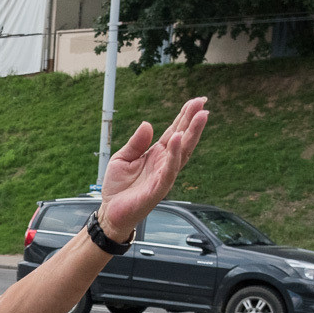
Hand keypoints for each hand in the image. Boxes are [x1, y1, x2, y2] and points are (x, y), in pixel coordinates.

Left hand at [97, 98, 209, 240]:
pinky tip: (178, 139)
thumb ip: (136, 142)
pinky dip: (175, 154)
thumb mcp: (122, 157)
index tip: (196, 101)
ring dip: (192, 134)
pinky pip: (169, 170)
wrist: (109, 211)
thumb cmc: (118, 187)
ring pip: (182, 152)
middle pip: (183, 139)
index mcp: (157, 154)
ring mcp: (163, 175)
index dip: (185, 116)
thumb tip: (148, 124)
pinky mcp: (158, 189)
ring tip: (200, 116)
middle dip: (194, 121)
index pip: (175, 132)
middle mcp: (164, 163)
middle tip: (204, 103)